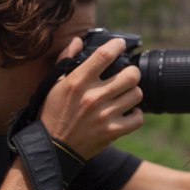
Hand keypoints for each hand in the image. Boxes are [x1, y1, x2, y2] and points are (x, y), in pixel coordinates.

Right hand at [41, 38, 143, 158]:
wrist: (52, 148)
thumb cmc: (52, 113)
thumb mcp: (54, 84)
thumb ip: (66, 60)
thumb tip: (77, 41)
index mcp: (78, 82)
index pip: (104, 55)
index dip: (117, 45)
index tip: (120, 44)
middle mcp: (93, 97)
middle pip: (130, 75)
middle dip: (132, 72)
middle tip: (128, 75)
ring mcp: (104, 115)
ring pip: (136, 94)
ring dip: (133, 93)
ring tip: (126, 94)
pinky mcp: (112, 132)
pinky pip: (138, 118)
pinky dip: (136, 115)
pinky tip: (128, 112)